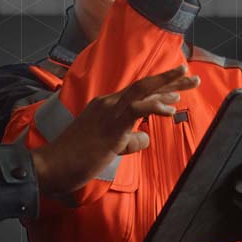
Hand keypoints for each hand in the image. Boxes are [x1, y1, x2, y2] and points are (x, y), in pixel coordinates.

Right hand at [32, 65, 200, 195]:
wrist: (51, 166)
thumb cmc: (74, 159)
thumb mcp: (108, 149)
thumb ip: (128, 140)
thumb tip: (146, 137)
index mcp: (105, 106)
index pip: (136, 94)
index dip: (159, 91)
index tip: (176, 90)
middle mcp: (108, 103)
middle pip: (144, 86)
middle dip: (169, 80)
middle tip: (191, 76)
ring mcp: (109, 111)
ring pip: (143, 91)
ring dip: (168, 84)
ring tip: (190, 80)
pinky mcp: (111, 124)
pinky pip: (137, 110)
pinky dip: (155, 106)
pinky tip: (170, 109)